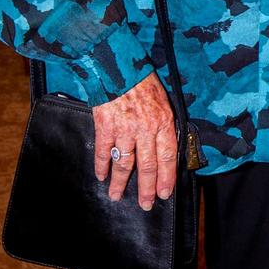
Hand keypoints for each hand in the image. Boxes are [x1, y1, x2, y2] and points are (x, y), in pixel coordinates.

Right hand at [92, 71, 176, 210]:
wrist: (119, 64)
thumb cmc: (142, 80)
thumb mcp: (162, 99)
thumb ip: (163, 122)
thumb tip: (164, 145)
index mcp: (163, 120)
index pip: (167, 156)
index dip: (166, 178)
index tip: (164, 193)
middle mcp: (145, 128)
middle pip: (147, 166)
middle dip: (146, 189)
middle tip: (145, 204)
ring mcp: (124, 129)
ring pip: (124, 164)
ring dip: (120, 183)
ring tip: (116, 196)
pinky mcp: (105, 126)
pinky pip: (104, 152)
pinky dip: (102, 166)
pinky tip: (101, 176)